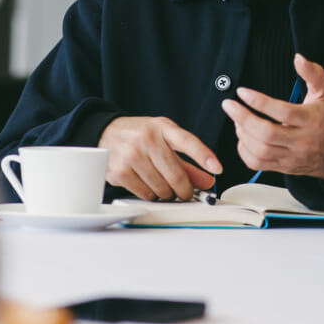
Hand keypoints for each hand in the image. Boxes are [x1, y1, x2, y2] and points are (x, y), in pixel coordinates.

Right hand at [98, 116, 219, 200]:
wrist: (106, 133)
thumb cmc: (139, 135)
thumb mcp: (165, 139)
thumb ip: (187, 161)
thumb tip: (207, 181)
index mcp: (162, 127)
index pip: (187, 141)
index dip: (205, 156)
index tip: (217, 169)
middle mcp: (146, 139)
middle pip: (176, 174)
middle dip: (185, 189)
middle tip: (186, 192)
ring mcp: (131, 155)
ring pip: (162, 188)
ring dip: (168, 194)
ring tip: (164, 186)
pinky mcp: (120, 172)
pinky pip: (146, 194)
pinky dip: (152, 195)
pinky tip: (148, 185)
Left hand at [221, 54, 323, 180]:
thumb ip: (313, 73)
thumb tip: (298, 58)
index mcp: (310, 120)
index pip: (283, 112)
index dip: (260, 102)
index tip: (243, 92)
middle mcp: (300, 141)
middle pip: (267, 134)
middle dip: (243, 118)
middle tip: (229, 105)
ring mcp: (290, 156)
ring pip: (260, 151)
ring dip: (242, 134)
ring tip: (237, 119)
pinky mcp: (282, 167)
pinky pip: (257, 164)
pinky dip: (243, 150)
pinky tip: (242, 137)